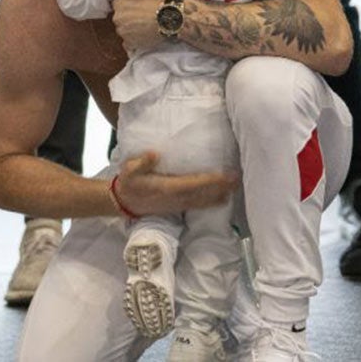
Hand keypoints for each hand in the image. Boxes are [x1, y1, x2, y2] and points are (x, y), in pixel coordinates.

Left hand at [111, 0, 170, 51]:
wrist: (173, 16)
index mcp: (118, 3)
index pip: (118, 4)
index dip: (129, 5)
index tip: (139, 7)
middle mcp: (117, 18)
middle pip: (120, 17)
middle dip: (129, 17)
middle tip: (143, 16)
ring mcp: (122, 32)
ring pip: (124, 30)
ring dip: (131, 29)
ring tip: (146, 26)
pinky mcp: (130, 43)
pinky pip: (128, 43)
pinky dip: (134, 40)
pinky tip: (144, 35)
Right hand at [113, 152, 237, 216]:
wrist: (123, 202)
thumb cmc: (128, 182)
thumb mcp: (129, 169)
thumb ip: (142, 162)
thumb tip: (154, 154)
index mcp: (167, 188)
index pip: (193, 184)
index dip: (210, 181)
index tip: (225, 176)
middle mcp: (175, 198)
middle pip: (202, 194)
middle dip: (220, 188)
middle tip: (237, 180)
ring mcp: (177, 205)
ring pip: (202, 201)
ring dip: (219, 195)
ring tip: (235, 188)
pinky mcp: (177, 207)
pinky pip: (198, 205)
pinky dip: (211, 202)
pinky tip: (222, 199)